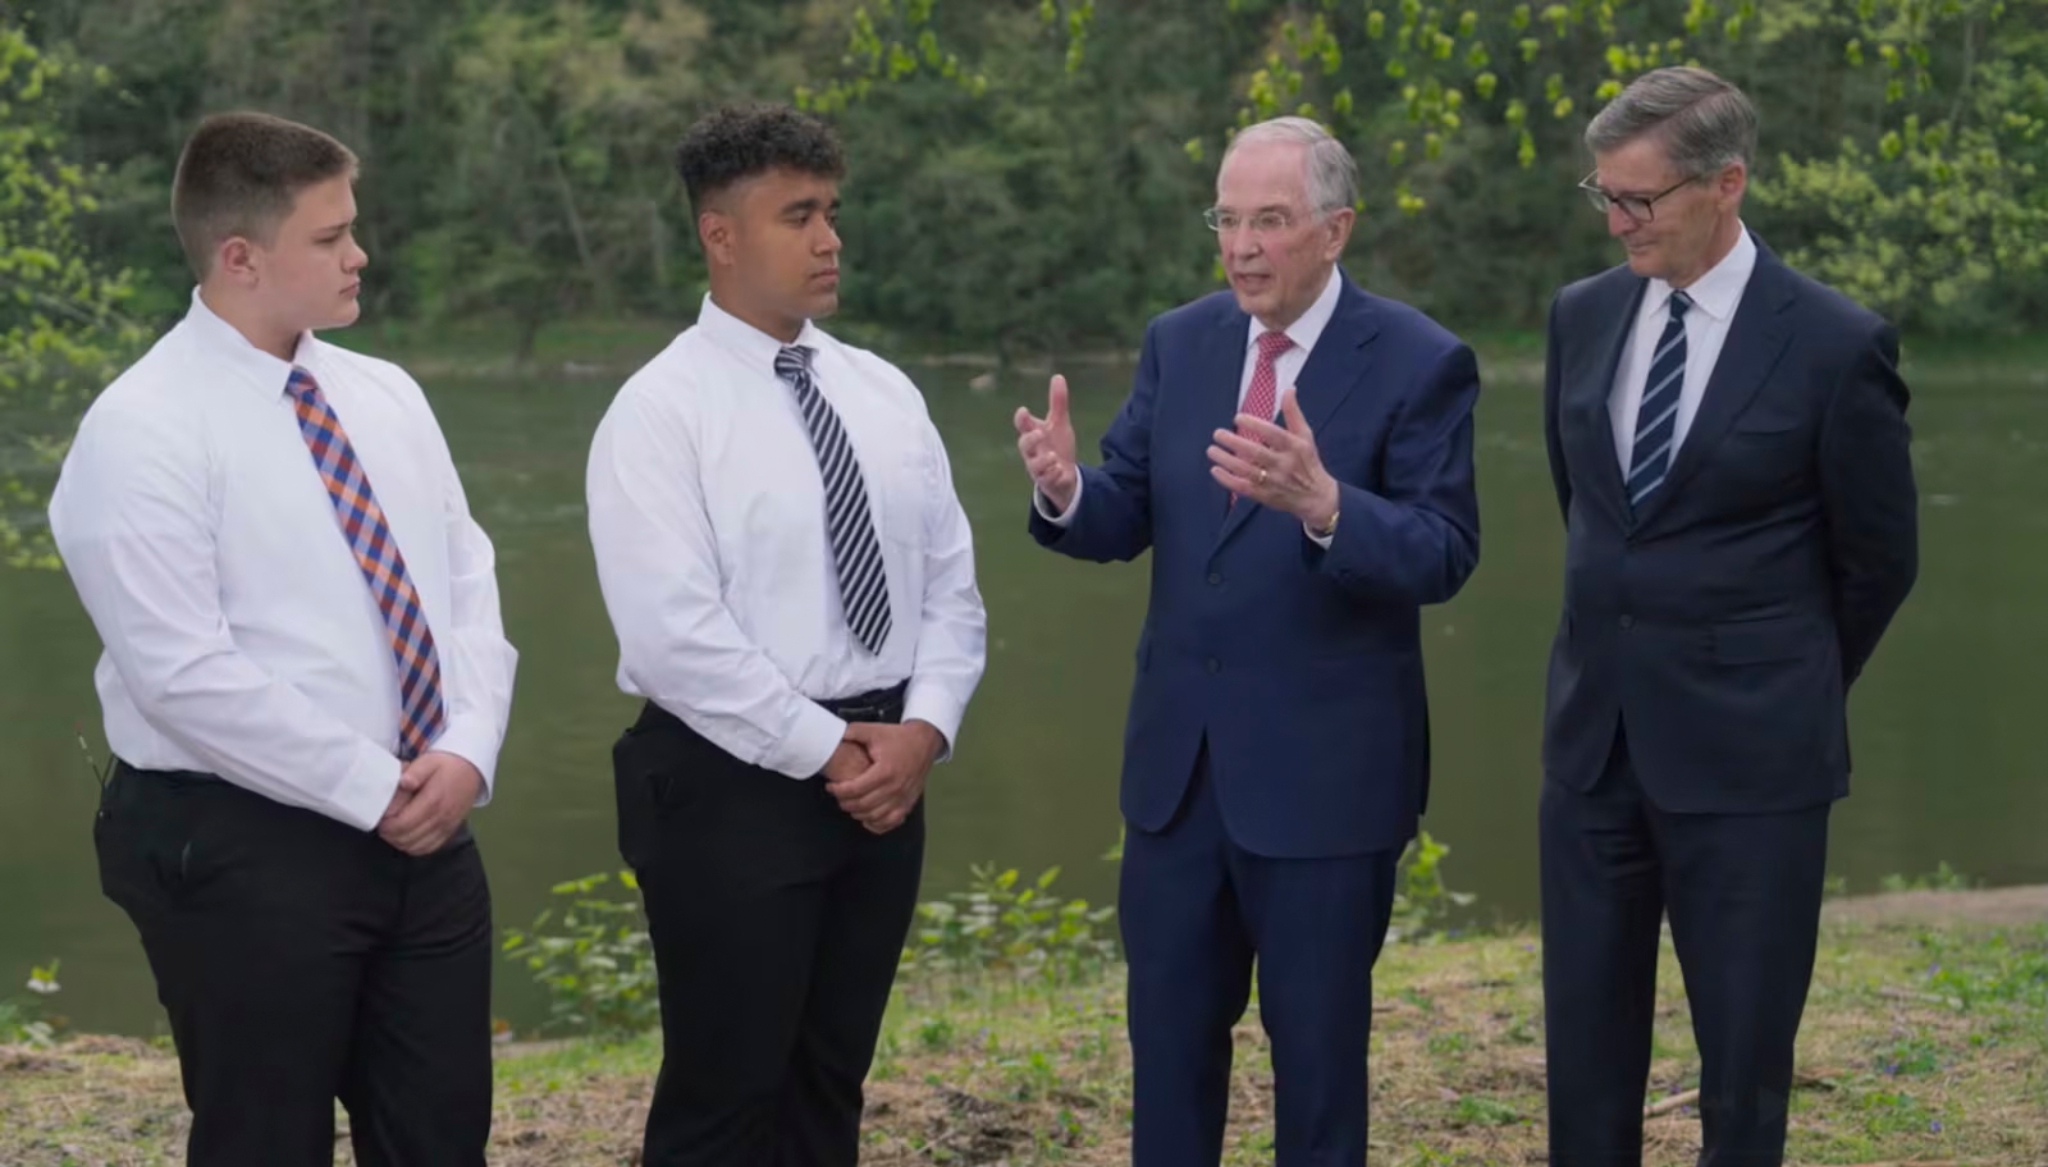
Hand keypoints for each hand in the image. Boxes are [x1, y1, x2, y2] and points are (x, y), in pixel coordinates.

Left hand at [378, 752, 482, 855]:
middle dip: (389, 833)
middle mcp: (440, 817)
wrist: (471, 769)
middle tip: (383, 823)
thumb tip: (403, 782)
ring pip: (414, 846)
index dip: (385, 824)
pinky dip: (413, 846)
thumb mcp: (428, 761)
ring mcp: (446, 826)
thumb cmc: (446, 765)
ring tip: (393, 829)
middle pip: (405, 838)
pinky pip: (427, 848)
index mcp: (433, 800)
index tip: (380, 816)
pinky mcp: (449, 831)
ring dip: (398, 841)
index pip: (401, 824)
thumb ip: (414, 772)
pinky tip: (407, 836)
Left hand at [827, 721, 942, 833]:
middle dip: (845, 803)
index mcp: (885, 771)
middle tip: (838, 796)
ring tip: (850, 804)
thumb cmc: (897, 737)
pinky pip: (891, 822)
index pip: (855, 789)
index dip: (839, 791)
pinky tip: (867, 819)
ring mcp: (903, 798)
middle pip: (863, 806)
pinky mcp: (908, 803)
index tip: (830, 786)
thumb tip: (836, 737)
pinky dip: (877, 824)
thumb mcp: (874, 730)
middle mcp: (895, 788)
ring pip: (875, 816)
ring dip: (858, 814)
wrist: (924, 742)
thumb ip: (853, 732)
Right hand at [1014, 374, 1078, 513]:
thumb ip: (1058, 402)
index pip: (1023, 425)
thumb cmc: (1057, 446)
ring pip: (1034, 466)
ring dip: (1043, 460)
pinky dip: (1053, 474)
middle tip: (1040, 433)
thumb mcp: (1060, 423)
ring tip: (1053, 456)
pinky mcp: (1048, 481)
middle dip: (1030, 439)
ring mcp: (1039, 468)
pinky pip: (1047, 479)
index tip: (1024, 411)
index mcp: (1034, 434)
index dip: (1022, 419)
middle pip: (1024, 445)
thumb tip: (1058, 376)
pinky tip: (1060, 469)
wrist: (1064, 475)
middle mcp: (1032, 451)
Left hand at [1208, 387, 1340, 528]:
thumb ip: (1294, 413)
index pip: (1273, 434)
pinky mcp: (1265, 495)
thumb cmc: (1307, 461)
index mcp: (1294, 447)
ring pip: (1246, 471)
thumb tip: (1289, 389)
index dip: (1255, 425)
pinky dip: (1228, 480)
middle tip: (1217, 433)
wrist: (1316, 497)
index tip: (1238, 417)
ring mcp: (1273, 481)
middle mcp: (1284, 464)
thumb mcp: (1305, 436)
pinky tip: (1215, 470)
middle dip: (1235, 442)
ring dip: (1227, 460)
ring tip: (1211, 450)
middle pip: (1257, 453)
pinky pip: (1243, 487)